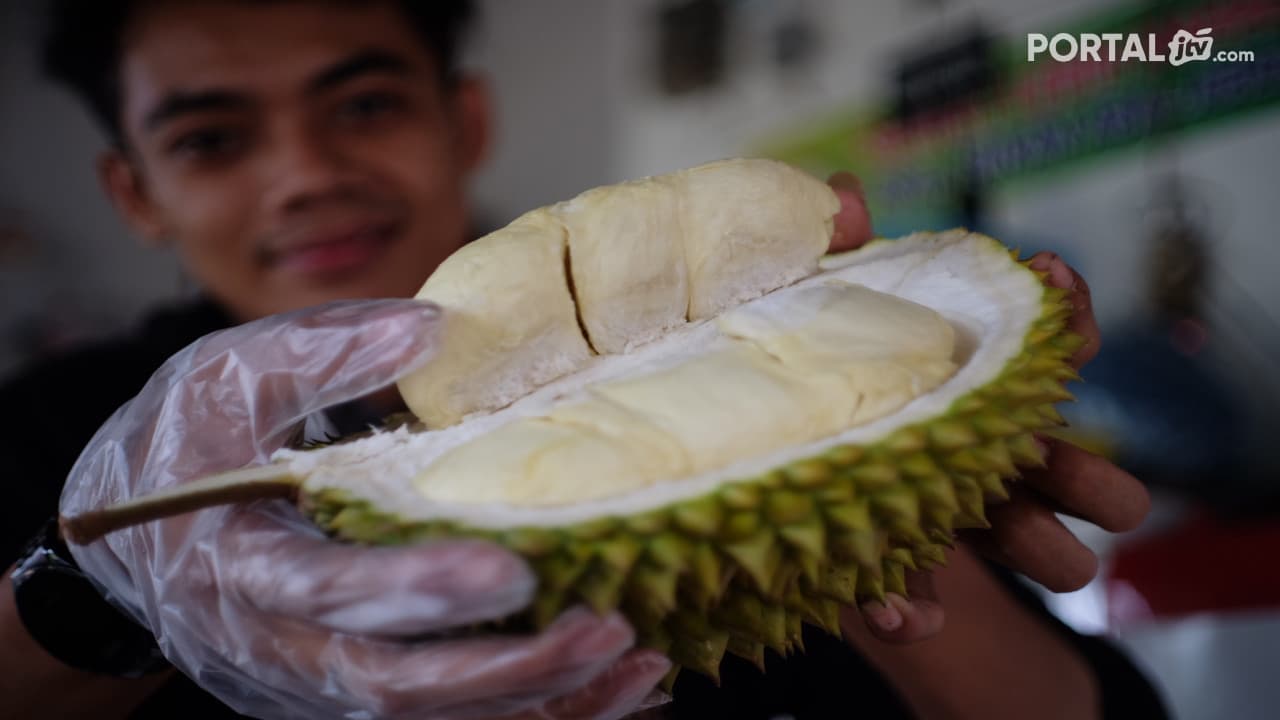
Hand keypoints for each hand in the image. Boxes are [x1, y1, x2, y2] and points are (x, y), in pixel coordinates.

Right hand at [59, 300, 667, 719]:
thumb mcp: (224, 378)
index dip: (417, 592)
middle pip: (396, 687)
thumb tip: (433, 327)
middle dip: (507, 670)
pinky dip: (534, 713)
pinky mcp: (353, 694)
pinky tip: (614, 690)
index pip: (329, 594)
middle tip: (606, 629)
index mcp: (240, 565)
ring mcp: (316, 685)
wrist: (133, 542)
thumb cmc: (180, 449)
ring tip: (636, 665)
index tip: (513, 571)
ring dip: (539, 703)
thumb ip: (322, 352)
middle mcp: (278, 650)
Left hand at [823, 173, 1150, 642]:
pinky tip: (895, 615)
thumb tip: (846, 191)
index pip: (1041, 344)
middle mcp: (970, 441)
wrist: (735, 445)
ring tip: (1057, 560)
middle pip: (1055, 460)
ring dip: (1043, 549)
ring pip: (1022, 537)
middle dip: (1085, 473)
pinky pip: (914, 599)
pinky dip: (911, 611)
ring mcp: (941, 506)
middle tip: (1092, 481)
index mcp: (963, 374)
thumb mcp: (798, 298)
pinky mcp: (887, 563)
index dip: (1064, 322)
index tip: (1055, 284)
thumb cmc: (785, 357)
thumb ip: (826, 248)